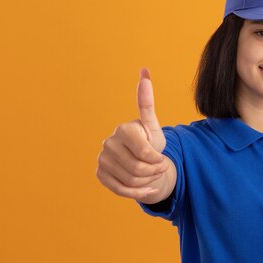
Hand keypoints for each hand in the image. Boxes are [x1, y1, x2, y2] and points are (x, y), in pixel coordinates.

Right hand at [96, 68, 170, 199]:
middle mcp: (108, 143)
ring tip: (151, 175)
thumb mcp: (154, 126)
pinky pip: (122, 191)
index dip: (158, 160)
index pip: (146, 153)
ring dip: (148, 182)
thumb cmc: (150, 142)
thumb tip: (144, 69)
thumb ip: (147, 103)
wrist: (142, 161)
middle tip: (159, 168)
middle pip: (139, 169)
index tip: (162, 158)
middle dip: (154, 172)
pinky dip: (139, 193)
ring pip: (132, 182)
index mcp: (124, 130)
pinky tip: (148, 188)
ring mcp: (102, 159)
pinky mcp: (100, 174)